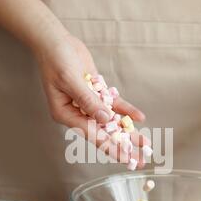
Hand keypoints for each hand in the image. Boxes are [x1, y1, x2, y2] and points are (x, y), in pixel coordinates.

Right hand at [35, 32, 148, 164]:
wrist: (56, 41)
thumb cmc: (56, 60)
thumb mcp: (70, 80)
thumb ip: (88, 101)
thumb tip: (106, 119)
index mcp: (66, 114)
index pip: (92, 135)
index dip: (110, 147)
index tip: (125, 158)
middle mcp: (78, 112)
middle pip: (104, 132)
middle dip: (123, 145)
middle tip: (141, 158)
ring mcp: (88, 104)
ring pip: (112, 121)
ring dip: (128, 131)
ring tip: (145, 143)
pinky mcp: (97, 93)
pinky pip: (114, 104)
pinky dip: (126, 110)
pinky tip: (139, 117)